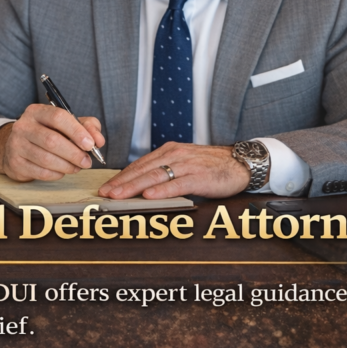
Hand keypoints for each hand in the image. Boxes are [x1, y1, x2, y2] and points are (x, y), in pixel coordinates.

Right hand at [0, 104, 104, 181]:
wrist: (16, 146)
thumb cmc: (47, 133)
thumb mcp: (67, 124)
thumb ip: (87, 127)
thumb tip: (98, 140)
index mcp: (36, 111)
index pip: (58, 117)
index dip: (76, 131)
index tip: (90, 144)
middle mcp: (23, 126)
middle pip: (52, 140)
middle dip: (74, 153)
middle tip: (87, 162)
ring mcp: (16, 145)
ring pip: (46, 159)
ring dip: (67, 166)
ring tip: (76, 167)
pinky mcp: (15, 163)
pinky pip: (41, 172)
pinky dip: (56, 174)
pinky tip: (62, 171)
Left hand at [98, 143, 250, 198]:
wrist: (241, 163)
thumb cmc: (211, 166)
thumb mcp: (184, 164)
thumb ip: (165, 172)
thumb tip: (142, 186)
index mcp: (169, 151)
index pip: (139, 165)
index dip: (121, 176)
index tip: (106, 186)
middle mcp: (175, 155)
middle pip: (143, 170)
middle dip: (122, 183)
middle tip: (105, 193)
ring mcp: (187, 165)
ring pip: (155, 176)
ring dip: (134, 187)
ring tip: (119, 196)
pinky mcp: (200, 176)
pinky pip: (177, 184)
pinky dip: (162, 190)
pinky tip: (149, 196)